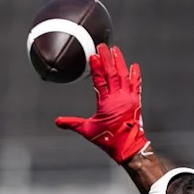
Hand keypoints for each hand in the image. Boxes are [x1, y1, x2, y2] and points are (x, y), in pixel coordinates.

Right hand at [55, 44, 146, 164]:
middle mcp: (118, 98)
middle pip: (112, 73)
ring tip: (116, 50)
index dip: (96, 67)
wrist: (129, 148)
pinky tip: (134, 66)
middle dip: (107, 58)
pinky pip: (136, 85)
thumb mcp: (88, 131)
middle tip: (103, 46)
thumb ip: (72, 124)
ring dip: (120, 62)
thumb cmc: (109, 140)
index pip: (100, 80)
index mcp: (105, 103)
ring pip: (124, 75)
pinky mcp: (135, 101)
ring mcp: (128, 98)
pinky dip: (135, 75)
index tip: (93, 55)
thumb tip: (57, 122)